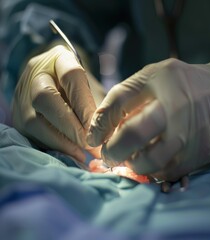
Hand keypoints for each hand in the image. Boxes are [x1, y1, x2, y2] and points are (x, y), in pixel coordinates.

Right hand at [12, 45, 100, 161]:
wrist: (55, 82)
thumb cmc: (80, 87)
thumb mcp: (92, 89)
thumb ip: (97, 108)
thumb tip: (105, 138)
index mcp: (59, 59)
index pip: (71, 76)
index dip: (84, 105)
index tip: (96, 128)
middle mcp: (36, 74)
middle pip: (45, 97)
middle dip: (69, 125)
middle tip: (88, 143)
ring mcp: (23, 94)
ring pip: (34, 119)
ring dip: (60, 140)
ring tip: (81, 153)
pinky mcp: (18, 115)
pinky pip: (31, 134)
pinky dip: (53, 146)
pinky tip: (69, 153)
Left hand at [87, 58, 209, 180]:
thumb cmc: (183, 85)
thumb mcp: (153, 77)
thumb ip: (126, 96)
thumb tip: (100, 126)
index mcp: (158, 80)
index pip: (118, 101)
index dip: (99, 123)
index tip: (93, 138)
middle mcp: (174, 107)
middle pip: (132, 135)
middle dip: (112, 150)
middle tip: (108, 155)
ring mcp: (188, 134)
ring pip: (148, 162)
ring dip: (132, 165)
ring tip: (130, 159)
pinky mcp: (197, 154)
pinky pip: (165, 172)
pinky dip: (152, 171)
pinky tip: (150, 162)